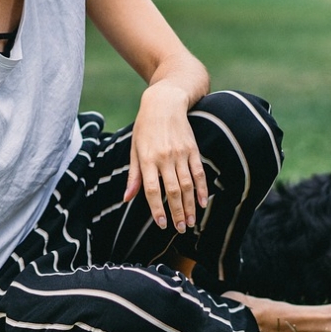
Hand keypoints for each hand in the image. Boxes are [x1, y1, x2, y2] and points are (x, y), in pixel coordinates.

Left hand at [123, 83, 207, 231]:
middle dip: (177, 212)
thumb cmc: (145, 127)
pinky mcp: (193, 149)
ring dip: (190, 205)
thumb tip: (127, 198)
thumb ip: (133, 175)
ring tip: (191, 222)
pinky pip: (199, 172)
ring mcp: (180, 153)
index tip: (162, 224)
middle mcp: (164, 157)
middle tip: (180, 229)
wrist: (164, 102)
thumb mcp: (134, 148)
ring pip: (187, 185)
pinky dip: (202, 189)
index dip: (157, 208)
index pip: (151, 189)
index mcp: (147, 158)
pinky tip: (203, 202)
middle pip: (172, 190)